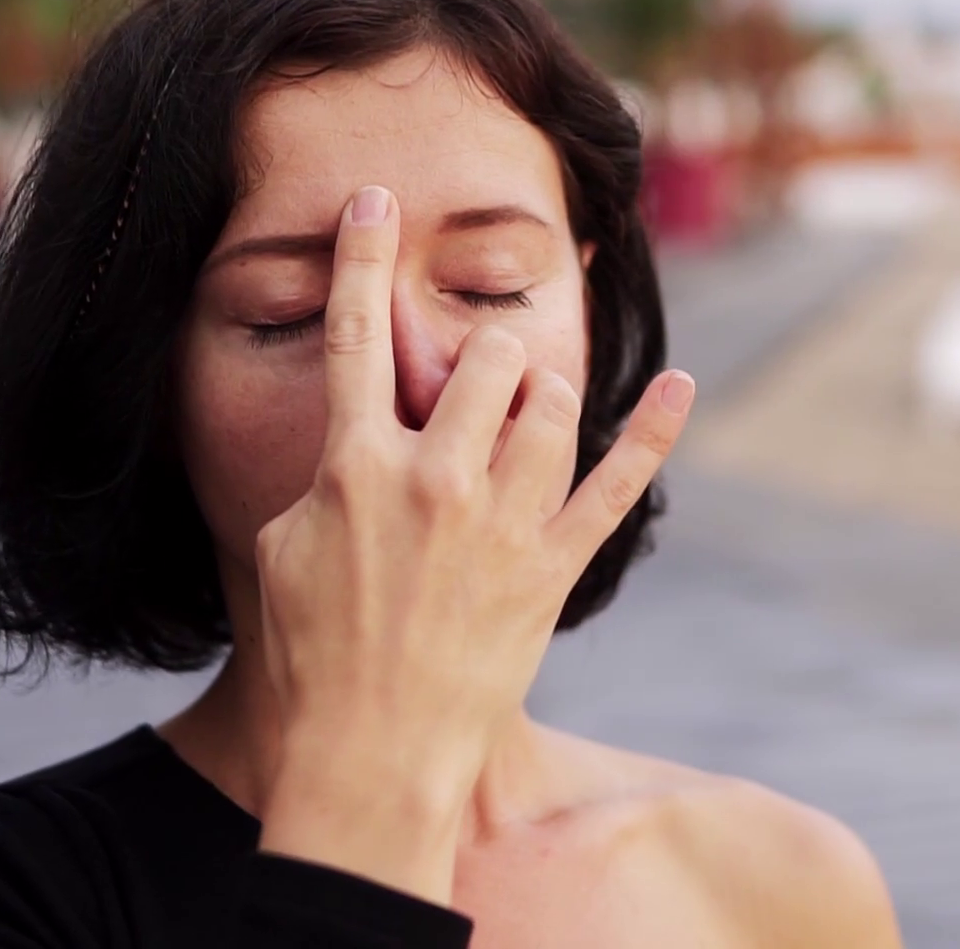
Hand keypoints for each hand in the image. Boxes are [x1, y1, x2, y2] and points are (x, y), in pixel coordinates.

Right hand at [254, 184, 694, 902]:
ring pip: (550, 404)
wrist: (367, 757)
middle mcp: (436, 480)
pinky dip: (654, 433)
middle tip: (473, 376)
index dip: (361, 257)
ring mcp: (503, 524)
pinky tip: (679, 388)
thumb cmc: (308, 658)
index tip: (375, 201)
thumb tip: (358, 431)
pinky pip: (617, 486)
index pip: (355, 335)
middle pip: (482, 359)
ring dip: (539, 388)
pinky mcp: (551, 568)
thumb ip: (323, 474)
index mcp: (355, 466)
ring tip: (524, 405)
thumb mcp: (279, 548)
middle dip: (482, 351)